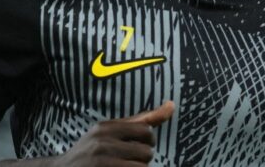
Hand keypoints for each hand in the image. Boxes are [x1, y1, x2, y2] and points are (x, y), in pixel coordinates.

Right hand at [54, 101, 174, 165]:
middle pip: (146, 153)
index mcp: (106, 127)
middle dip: (141, 160)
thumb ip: (143, 120)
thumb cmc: (92, 151)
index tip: (136, 147)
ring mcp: (100, 162)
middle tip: (125, 161)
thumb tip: (172, 105)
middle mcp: (102, 143)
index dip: (147, 142)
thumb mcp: (112, 132)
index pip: (146, 131)